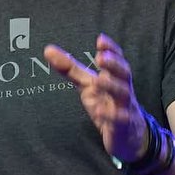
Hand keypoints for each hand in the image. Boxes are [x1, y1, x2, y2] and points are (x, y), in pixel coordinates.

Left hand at [44, 34, 149, 161]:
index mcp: (114, 77)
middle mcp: (122, 89)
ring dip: (112, 86)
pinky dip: (110, 115)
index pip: (117, 59)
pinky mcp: (122, 125)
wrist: (126, 134)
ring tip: (99, 80)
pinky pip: (119, 119)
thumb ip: (70, 68)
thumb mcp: (87, 84)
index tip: (101, 39)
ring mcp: (124, 107)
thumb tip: (48, 49)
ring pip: (123, 94)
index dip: (111, 49)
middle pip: (124, 73)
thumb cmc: (106, 103)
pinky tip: (99, 111)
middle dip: (114, 64)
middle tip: (101, 57)